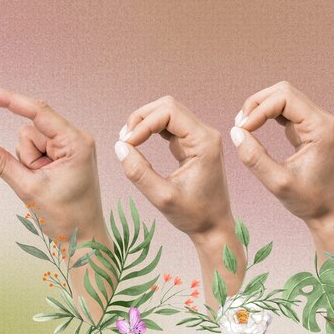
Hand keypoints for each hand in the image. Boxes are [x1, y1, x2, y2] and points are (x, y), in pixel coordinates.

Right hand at [0, 84, 110, 320]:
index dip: (9, 100)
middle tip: (42, 180)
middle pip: (30, 130)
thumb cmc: (66, 216)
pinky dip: (33, 165)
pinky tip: (47, 180)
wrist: (83, 237)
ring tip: (47, 182)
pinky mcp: (65, 154)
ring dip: (30, 162)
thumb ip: (0, 163)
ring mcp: (71, 145)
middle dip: (27, 155)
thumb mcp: (28, 188)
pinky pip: (35, 150)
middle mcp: (77, 138)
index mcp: (76, 142)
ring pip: (29, 140)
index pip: (38, 112)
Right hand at [114, 96, 244, 308]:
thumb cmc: (194, 215)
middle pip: (167, 106)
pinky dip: (151, 130)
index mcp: (205, 142)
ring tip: (128, 142)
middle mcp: (205, 133)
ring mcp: (200, 137)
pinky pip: (169, 125)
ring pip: (167, 112)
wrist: (213, 227)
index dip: (143, 123)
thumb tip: (120, 147)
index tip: (126, 143)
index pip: (169, 111)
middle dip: (142, 118)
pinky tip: (138, 143)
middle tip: (124, 140)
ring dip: (144, 122)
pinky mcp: (192, 143)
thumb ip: (139, 172)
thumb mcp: (162, 198)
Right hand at [230, 81, 333, 265]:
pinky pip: (285, 111)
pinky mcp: (309, 129)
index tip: (241, 129)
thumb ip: (254, 158)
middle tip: (239, 125)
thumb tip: (235, 132)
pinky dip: (267, 116)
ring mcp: (316, 122)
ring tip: (243, 127)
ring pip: (283, 98)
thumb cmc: (309, 201)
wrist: (329, 213)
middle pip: (283, 91)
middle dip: (257, 104)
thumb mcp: (277, 183)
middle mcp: (321, 119)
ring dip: (260, 108)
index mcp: (320, 127)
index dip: (258, 109)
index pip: (284, 97)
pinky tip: (253, 129)